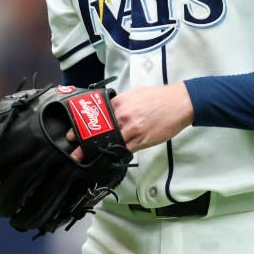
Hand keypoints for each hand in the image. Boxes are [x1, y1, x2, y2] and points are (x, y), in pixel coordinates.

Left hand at [68, 82, 193, 161]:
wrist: (179, 102)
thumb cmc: (159, 97)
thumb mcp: (135, 94)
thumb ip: (120, 103)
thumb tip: (110, 111)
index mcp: (120, 103)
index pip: (96, 116)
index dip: (83, 127)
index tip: (73, 134)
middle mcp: (123, 115)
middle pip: (100, 132)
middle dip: (86, 143)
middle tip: (75, 151)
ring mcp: (133, 129)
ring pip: (111, 143)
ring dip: (100, 151)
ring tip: (88, 158)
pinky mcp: (142, 140)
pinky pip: (126, 150)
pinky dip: (118, 154)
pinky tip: (111, 157)